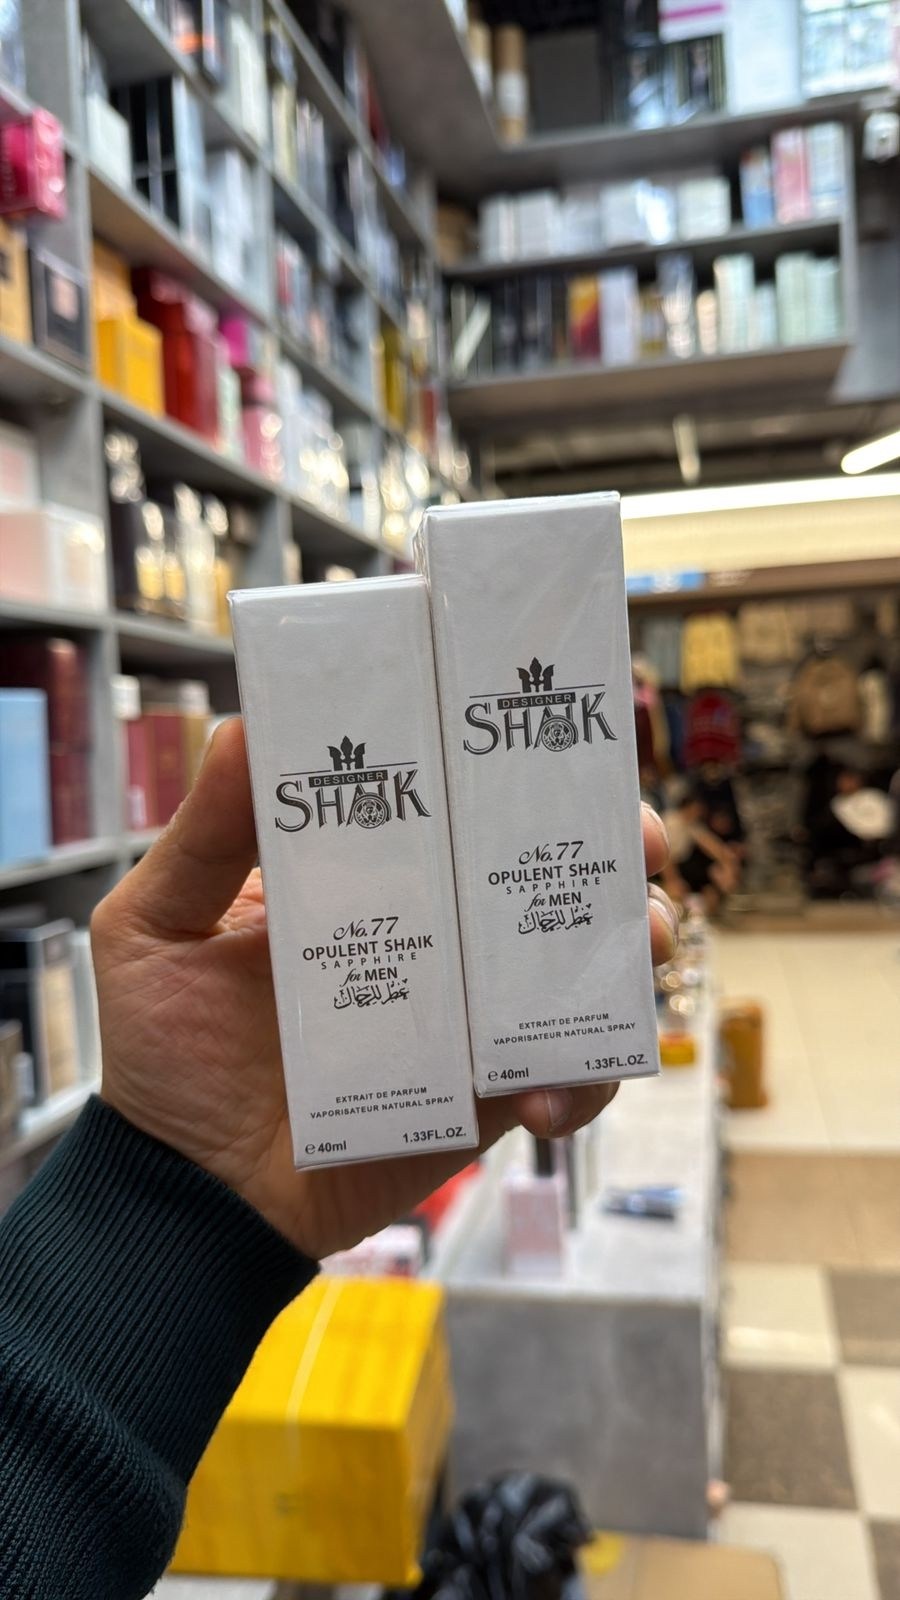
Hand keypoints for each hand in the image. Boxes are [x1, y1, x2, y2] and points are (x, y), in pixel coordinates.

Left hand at [93, 720, 675, 1260]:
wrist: (191, 1196)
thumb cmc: (166, 1053)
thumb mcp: (157, 928)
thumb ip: (202, 838)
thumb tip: (245, 726)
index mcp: (366, 876)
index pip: (454, 802)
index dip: (515, 768)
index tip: (556, 742)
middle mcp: (434, 933)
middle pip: (540, 873)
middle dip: (609, 847)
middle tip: (634, 839)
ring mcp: (468, 1015)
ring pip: (578, 965)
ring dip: (628, 947)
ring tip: (636, 947)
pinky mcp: (486, 1095)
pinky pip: (567, 1076)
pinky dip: (585, 1079)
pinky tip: (549, 1095)